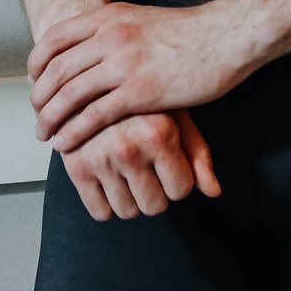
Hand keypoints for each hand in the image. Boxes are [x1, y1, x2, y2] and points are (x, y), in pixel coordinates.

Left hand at [28, 0, 249, 152]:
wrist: (225, 36)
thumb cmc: (188, 33)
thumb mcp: (140, 20)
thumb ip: (114, 31)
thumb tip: (92, 44)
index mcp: (108, 16)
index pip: (54, 39)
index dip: (36, 65)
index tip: (33, 84)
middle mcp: (110, 36)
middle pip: (56, 69)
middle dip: (39, 97)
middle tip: (36, 116)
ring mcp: (123, 63)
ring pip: (69, 95)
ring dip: (51, 118)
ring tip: (45, 135)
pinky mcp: (139, 91)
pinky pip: (94, 116)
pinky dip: (74, 132)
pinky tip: (68, 144)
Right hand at [59, 106, 219, 220]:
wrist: (92, 78)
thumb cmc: (142, 97)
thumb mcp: (175, 113)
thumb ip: (197, 152)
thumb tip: (214, 191)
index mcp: (158, 133)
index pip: (180, 189)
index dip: (177, 179)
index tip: (169, 164)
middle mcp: (128, 148)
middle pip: (154, 206)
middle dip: (155, 191)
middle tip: (147, 168)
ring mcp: (99, 158)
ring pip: (127, 211)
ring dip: (131, 198)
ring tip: (128, 170)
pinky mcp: (76, 167)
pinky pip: (99, 212)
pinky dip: (106, 203)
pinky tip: (109, 178)